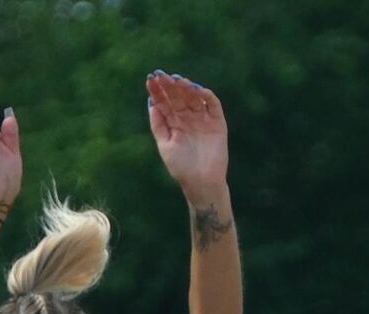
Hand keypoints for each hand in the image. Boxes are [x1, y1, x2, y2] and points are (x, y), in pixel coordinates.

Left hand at [147, 71, 228, 201]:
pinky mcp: (217, 123)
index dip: (157, 90)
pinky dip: (206, 95)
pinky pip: (213, 105)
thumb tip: (151, 103)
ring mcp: (203, 119)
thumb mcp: (165, 145)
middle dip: (170, 85)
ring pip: (194, 97)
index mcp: (174, 122)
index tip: (150, 79)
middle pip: (178, 96)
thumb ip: (158, 125)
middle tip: (162, 75)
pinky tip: (196, 89)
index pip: (164, 102)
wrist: (202, 183)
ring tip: (177, 80)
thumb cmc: (181, 168)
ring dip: (186, 87)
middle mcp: (188, 118)